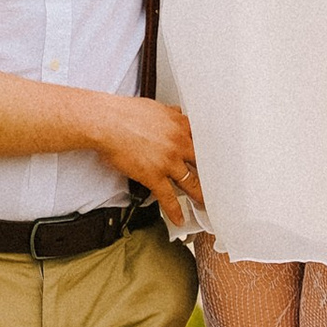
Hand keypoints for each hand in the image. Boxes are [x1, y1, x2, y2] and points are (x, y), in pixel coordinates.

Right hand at [94, 95, 204, 219]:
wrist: (108, 123)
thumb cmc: (126, 114)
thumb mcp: (156, 107)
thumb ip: (170, 113)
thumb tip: (176, 113)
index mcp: (180, 125)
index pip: (203, 140)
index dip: (209, 152)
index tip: (214, 160)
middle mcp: (179, 143)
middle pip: (202, 163)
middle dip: (211, 175)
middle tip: (218, 184)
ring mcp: (169, 161)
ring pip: (191, 182)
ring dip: (199, 195)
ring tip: (204, 203)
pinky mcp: (154, 176)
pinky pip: (168, 197)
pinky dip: (175, 211)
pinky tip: (179, 218)